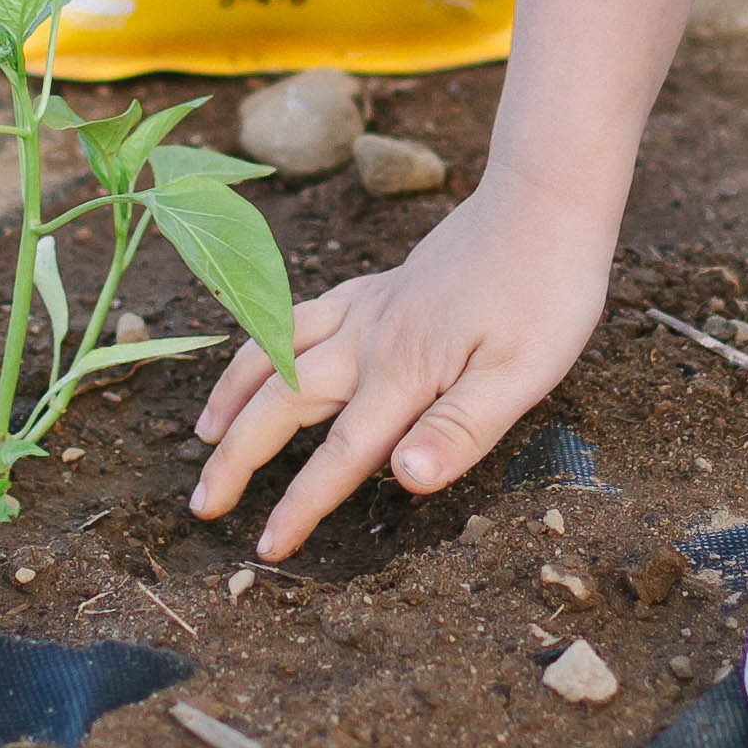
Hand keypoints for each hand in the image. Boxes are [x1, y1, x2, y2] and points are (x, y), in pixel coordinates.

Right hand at [190, 171, 615, 561]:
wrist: (544, 199)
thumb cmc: (545, 291)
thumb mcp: (524, 373)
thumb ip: (461, 428)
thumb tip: (403, 477)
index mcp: (404, 373)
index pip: (340, 455)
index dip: (301, 505)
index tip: (265, 547)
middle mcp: (370, 341)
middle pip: (283, 404)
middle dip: (237, 458)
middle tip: (202, 504)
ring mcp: (369, 309)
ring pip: (278, 353)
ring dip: (235, 394)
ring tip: (205, 433)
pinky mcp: (378, 286)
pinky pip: (301, 314)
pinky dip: (265, 339)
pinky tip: (262, 351)